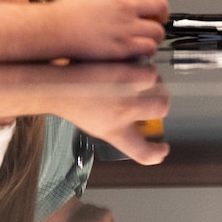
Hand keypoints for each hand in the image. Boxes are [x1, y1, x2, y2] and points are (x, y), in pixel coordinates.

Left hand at [50, 75, 170, 165]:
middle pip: (162, 110)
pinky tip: (133, 68)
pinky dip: (144, 69)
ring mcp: (129, 95)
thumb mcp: (96, 127)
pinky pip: (150, 73)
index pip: (144, 153)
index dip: (157, 152)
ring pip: (159, 87)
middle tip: (152, 97)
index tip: (162, 149)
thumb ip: (119, 128)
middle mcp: (126, 115)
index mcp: (117, 133)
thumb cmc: (73, 104)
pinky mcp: (128, 76)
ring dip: (153, 83)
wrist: (59, 87)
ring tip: (139, 80)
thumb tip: (136, 122)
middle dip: (160, 103)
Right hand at [51, 0, 169, 58]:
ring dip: (156, 32)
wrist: (55, 29)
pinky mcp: (123, 46)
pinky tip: (141, 47)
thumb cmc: (69, 14)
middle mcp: (124, 5)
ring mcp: (125, 26)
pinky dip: (149, 48)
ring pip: (158, 29)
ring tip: (149, 35)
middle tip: (160, 16)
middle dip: (164, 11)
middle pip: (161, 3)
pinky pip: (149, 47)